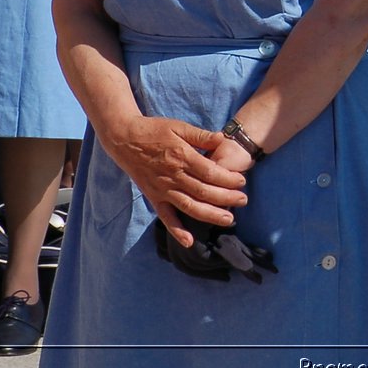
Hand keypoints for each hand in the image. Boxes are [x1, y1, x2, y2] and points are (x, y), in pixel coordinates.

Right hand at [100, 115, 248, 247]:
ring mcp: (162, 189)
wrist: (124, 138)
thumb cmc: (154, 130)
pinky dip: (176, 230)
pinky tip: (189, 241)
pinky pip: (166, 217)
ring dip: (210, 215)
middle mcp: (173, 176)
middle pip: (203, 192)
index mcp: (181, 157)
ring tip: (229, 220)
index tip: (242, 181)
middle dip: (226, 198)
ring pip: (189, 207)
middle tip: (243, 200)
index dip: (228, 179)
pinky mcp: (153, 197)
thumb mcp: (179, 126)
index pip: (210, 173)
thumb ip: (201, 135)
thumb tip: (223, 139)